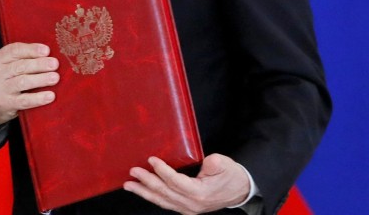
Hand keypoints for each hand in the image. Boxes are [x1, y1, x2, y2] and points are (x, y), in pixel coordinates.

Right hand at [0, 42, 58, 125]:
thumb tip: (47, 54)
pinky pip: (24, 100)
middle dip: (39, 64)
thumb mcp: (4, 68)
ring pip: (22, 82)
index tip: (47, 50)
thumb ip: (20, 60)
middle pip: (19, 66)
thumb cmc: (3, 82)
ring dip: (41, 79)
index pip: (13, 50)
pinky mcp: (6, 104)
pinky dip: (38, 98)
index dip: (31, 49)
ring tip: (55, 77)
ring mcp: (0, 90)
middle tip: (54, 64)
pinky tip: (50, 96)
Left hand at [123, 153, 250, 213]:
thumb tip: (205, 161)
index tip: (151, 159)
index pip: (176, 182)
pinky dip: (153, 197)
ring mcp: (188, 209)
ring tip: (128, 185)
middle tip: (132, 172)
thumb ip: (214, 164)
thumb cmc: (231, 176)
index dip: (162, 171)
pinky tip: (143, 190)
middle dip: (146, 182)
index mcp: (200, 193)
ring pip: (162, 201)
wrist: (240, 192)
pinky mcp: (186, 208)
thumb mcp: (225, 164)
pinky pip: (166, 203)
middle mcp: (192, 205)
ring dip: (144, 192)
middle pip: (164, 193)